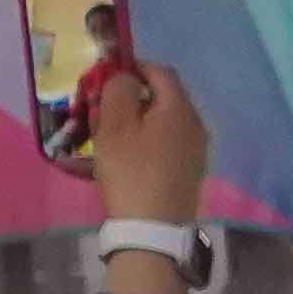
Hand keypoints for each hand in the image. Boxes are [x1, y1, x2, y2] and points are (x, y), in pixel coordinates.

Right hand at [80, 50, 210, 228]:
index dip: (132, 66)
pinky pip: (160, 145)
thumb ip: (118, 90)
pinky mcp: (186, 171)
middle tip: (97, 106)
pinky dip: (138, 142)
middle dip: (127, 97)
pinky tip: (115, 156)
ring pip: (158, 123)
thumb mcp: (115, 124)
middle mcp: (195, 126)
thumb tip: (126, 76)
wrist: (152, 227)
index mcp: (180, 109)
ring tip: (100, 132)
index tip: (104, 75)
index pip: (161, 72)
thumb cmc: (131, 170)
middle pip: (160, 98)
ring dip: (130, 121)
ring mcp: (194, 150)